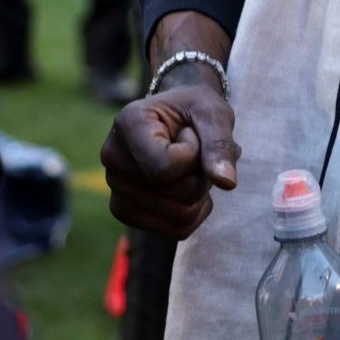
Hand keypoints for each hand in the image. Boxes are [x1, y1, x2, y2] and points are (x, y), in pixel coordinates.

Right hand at [101, 24, 238, 239]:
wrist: (179, 117)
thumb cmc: (195, 109)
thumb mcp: (213, 114)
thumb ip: (220, 144)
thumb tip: (227, 183)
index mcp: (128, 123)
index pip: (165, 168)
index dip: (194, 155)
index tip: (189, 132)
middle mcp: (112, 156)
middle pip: (176, 194)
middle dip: (201, 174)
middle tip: (195, 150)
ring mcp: (115, 188)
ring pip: (180, 216)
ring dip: (200, 193)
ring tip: (189, 167)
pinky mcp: (126, 211)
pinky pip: (177, 230)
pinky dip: (196, 212)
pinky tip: (189, 186)